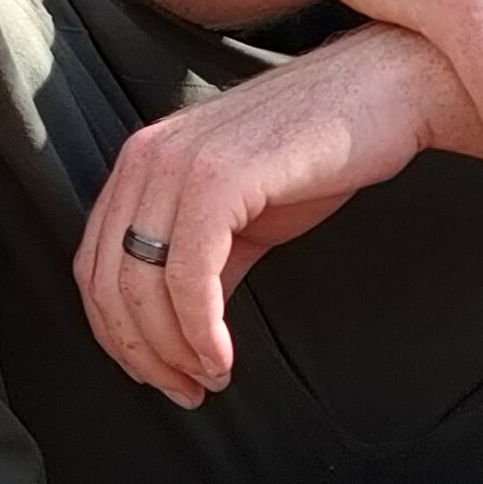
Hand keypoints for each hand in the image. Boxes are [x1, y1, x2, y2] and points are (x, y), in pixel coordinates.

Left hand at [78, 29, 453, 407]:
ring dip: (171, 350)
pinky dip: (198, 329)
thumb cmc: (324, 152)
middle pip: (107, 282)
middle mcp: (145, 157)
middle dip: (140, 353)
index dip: (120, 337)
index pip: (95, 267)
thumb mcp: (247, 218)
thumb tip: (182, 335)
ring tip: (210, 378)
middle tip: (185, 392)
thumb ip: (205, 265)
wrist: (387, 91)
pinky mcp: (217, 177)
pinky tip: (223, 356)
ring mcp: (177, 163)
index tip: (163, 378)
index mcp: (142, 163)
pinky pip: (187, 274)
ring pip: (141, 284)